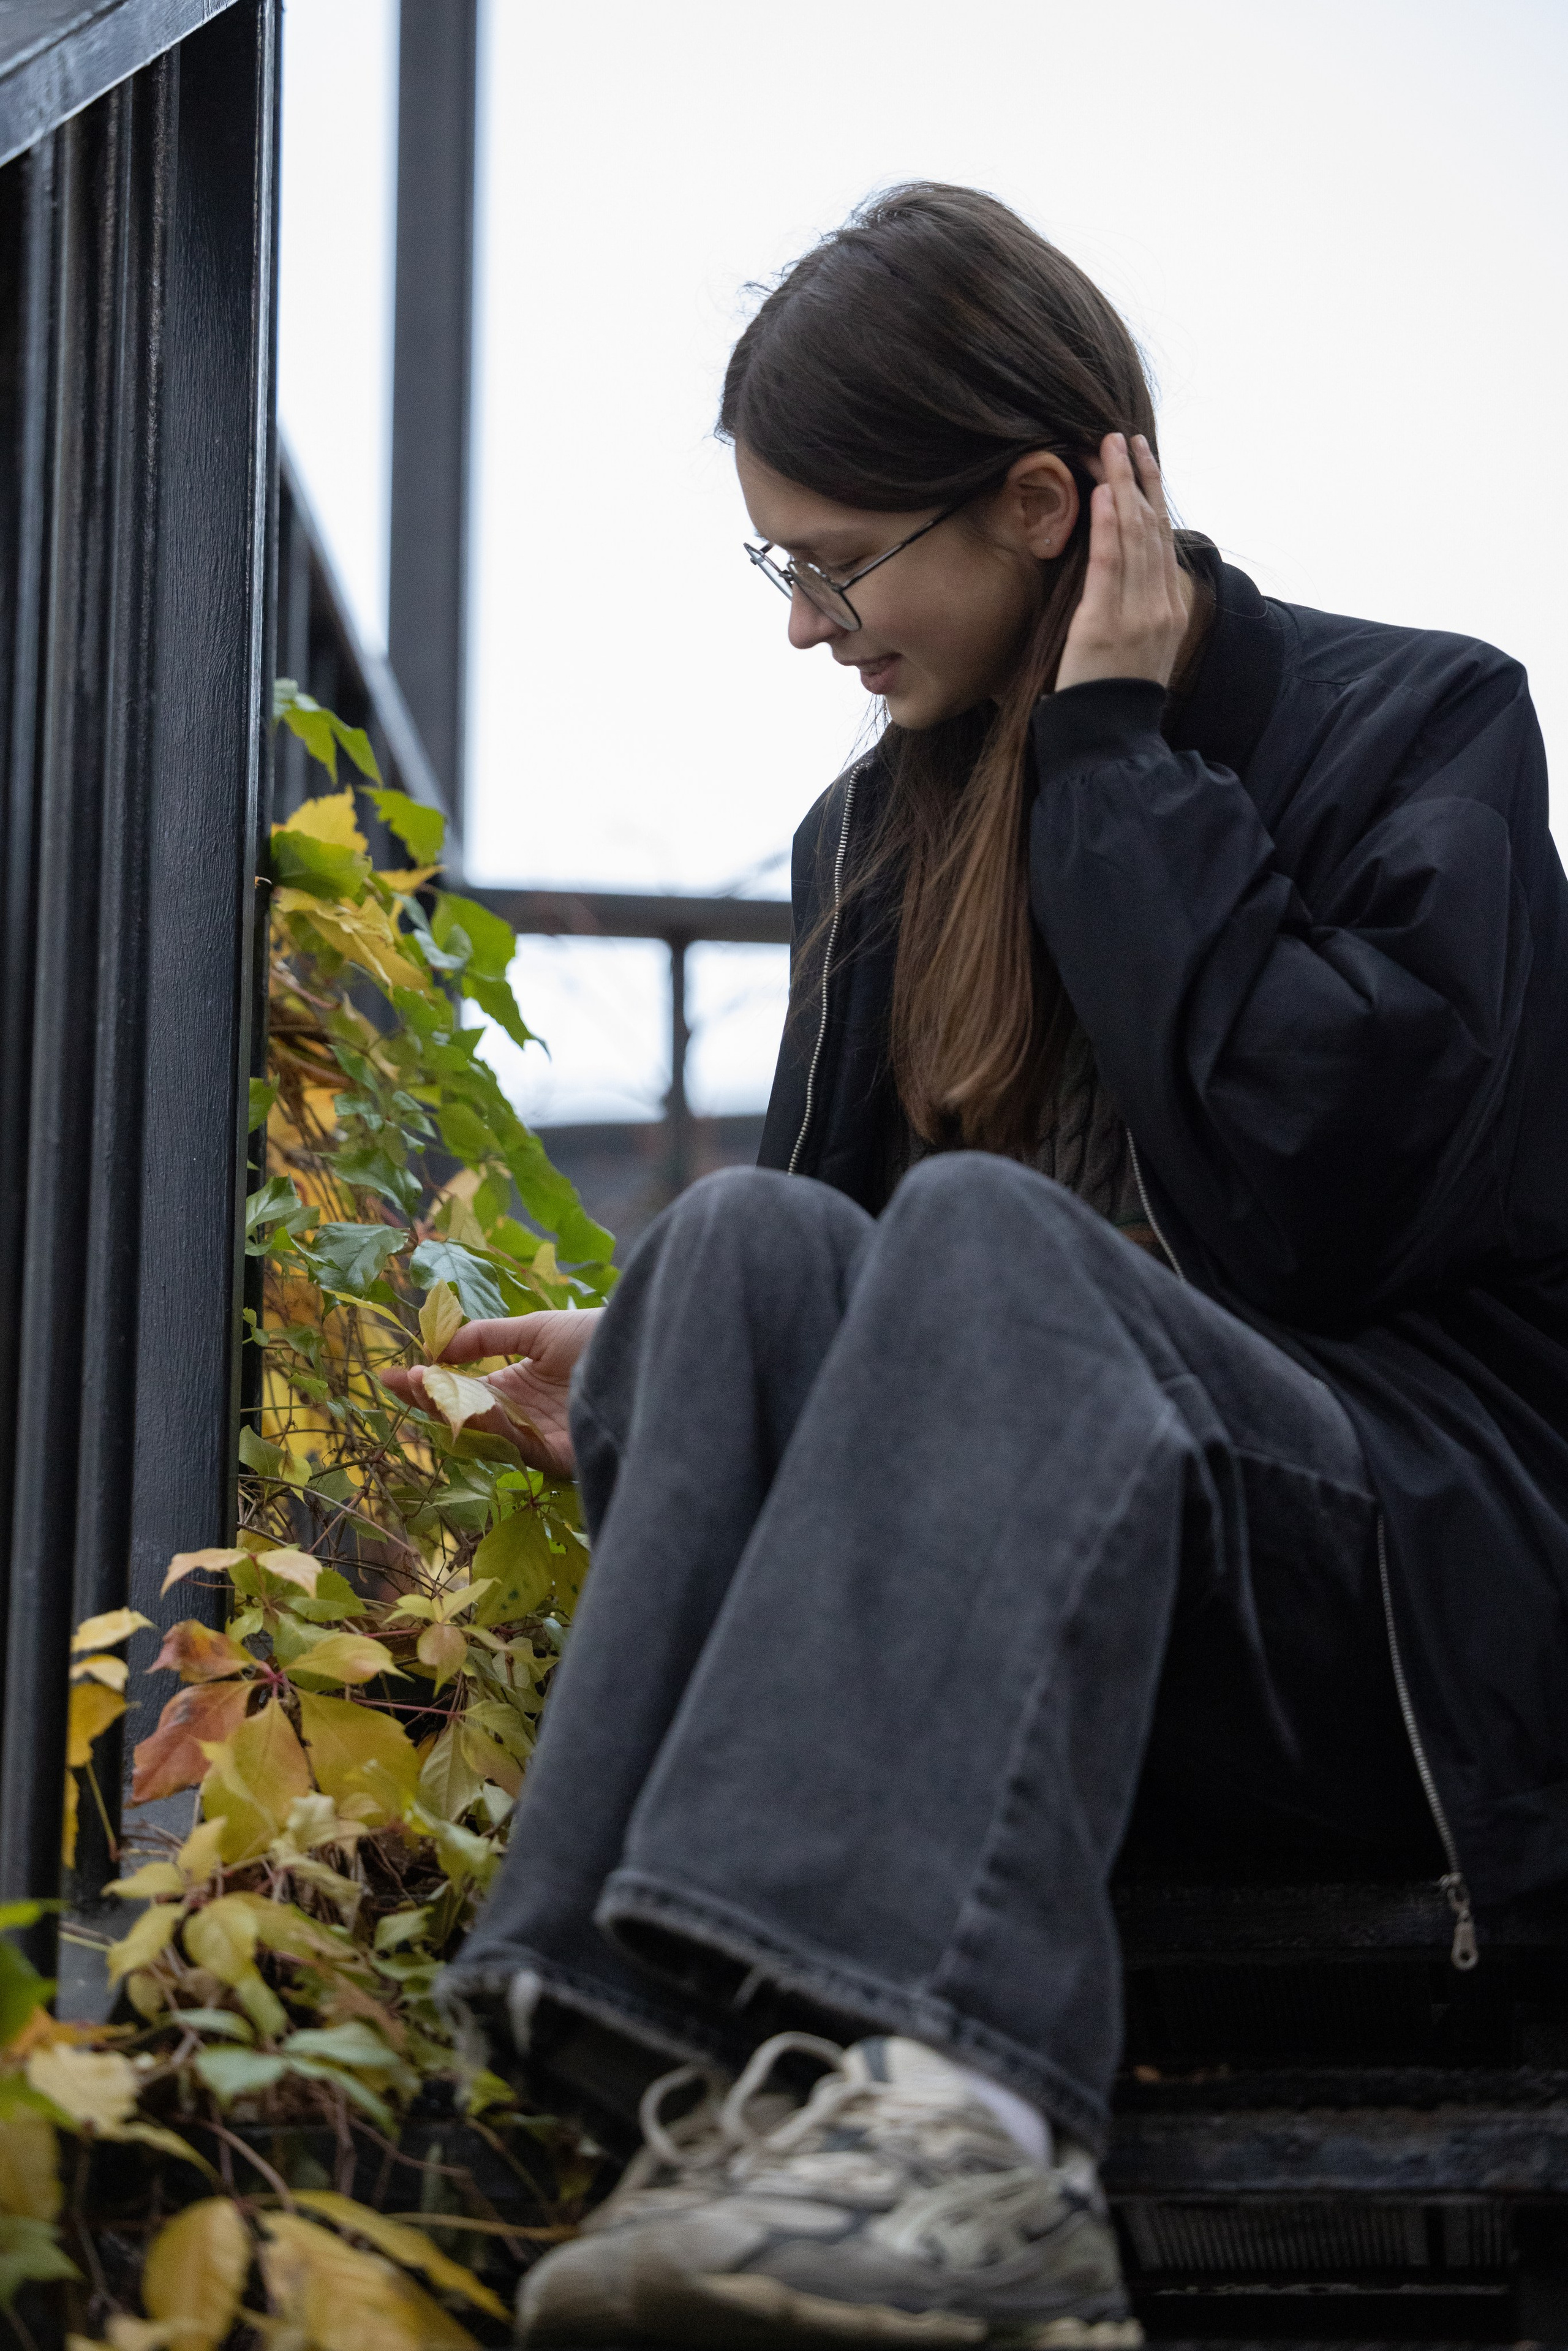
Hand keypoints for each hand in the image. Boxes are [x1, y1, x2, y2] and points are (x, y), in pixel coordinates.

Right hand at [381, 1308, 602, 1478]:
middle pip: (467, 1416)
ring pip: (485, 1433)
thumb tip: (440, 1347)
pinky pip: (517, 1444)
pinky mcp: (561, 1457)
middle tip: (396, 1382)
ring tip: (420, 1384)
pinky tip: (467, 1403)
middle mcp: (526, 1417)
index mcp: (520, 1388)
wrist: (643, 1342)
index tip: (395, 1373)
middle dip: (429, 1400)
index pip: (465, 1391)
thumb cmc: (597, 1334)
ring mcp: (541, 1438)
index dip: (431, 1383)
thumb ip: (487, 1337)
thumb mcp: (536, 1329)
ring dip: (450, 1411)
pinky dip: (490, 1425)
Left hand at [1055, 432, 1190, 694]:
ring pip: (1133, 537)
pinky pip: (1109, 565)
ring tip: (1108, 448)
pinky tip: (1103, 493)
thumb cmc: (1116, 699)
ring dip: (1120, 486)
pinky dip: (1107, 526)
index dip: (1152, 494)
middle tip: (1123, 437)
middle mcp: (1159, 605)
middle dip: (1137, 477)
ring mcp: (1136, 614)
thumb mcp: (1141, 651)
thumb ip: (1141, 611)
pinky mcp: (1105, 624)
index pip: (1161, 540)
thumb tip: (1130, 582)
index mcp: (1169, 609)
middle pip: (1151, 528)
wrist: (1112, 740)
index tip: (1142, 459)